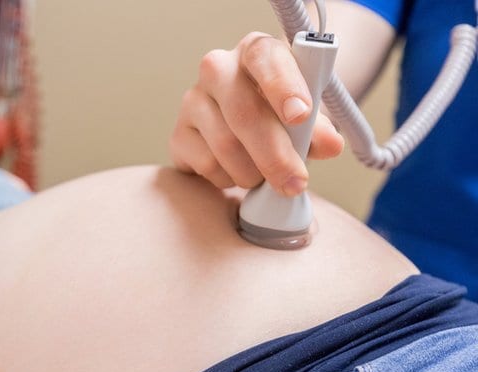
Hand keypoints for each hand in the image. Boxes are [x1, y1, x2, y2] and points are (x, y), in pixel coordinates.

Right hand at [170, 32, 344, 195]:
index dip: (283, 87)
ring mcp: (192, 100)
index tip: (300, 116)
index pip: (265, 59)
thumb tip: (330, 144)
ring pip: (225, 145)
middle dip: (274, 154)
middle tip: (295, 182)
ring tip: (265, 176)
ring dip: (253, 172)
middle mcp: (218, 68)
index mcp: (256, 52)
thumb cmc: (278, 115)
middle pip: (244, 112)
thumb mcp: (306, 116)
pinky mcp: (178, 134)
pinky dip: (230, 179)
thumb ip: (318, 128)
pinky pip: (207, 164)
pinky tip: (238, 173)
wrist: (240, 129)